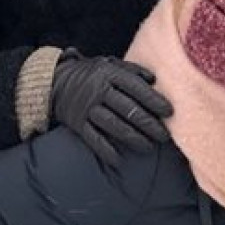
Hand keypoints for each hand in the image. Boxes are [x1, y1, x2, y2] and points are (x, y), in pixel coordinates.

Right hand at [50, 52, 172, 166]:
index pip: (136, 88)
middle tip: (164, 136)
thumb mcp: (109, 63)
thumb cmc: (90, 74)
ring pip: (114, 126)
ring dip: (134, 139)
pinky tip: (120, 160)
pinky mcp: (78, 124)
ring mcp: (87, 108)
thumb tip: (155, 80)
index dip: (154, 101)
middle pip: (128, 109)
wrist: (54, 82)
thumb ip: (131, 71)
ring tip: (149, 147)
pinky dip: (107, 151)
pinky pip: (94, 139)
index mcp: (108, 74)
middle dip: (149, 124)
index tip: (169, 112)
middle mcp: (98, 91)